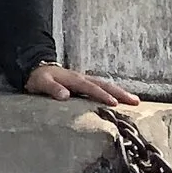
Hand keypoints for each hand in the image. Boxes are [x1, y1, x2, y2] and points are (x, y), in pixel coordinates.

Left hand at [22, 61, 141, 106]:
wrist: (37, 68)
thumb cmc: (39, 78)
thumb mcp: (42, 83)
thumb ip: (52, 89)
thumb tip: (65, 96)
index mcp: (73, 79)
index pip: (91, 88)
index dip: (102, 95)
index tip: (115, 104)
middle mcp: (82, 78)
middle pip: (104, 84)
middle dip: (120, 92)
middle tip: (135, 101)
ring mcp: (84, 79)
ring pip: (105, 84)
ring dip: (120, 92)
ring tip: (134, 100)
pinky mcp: (84, 83)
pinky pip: (102, 86)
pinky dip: (113, 91)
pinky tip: (120, 99)